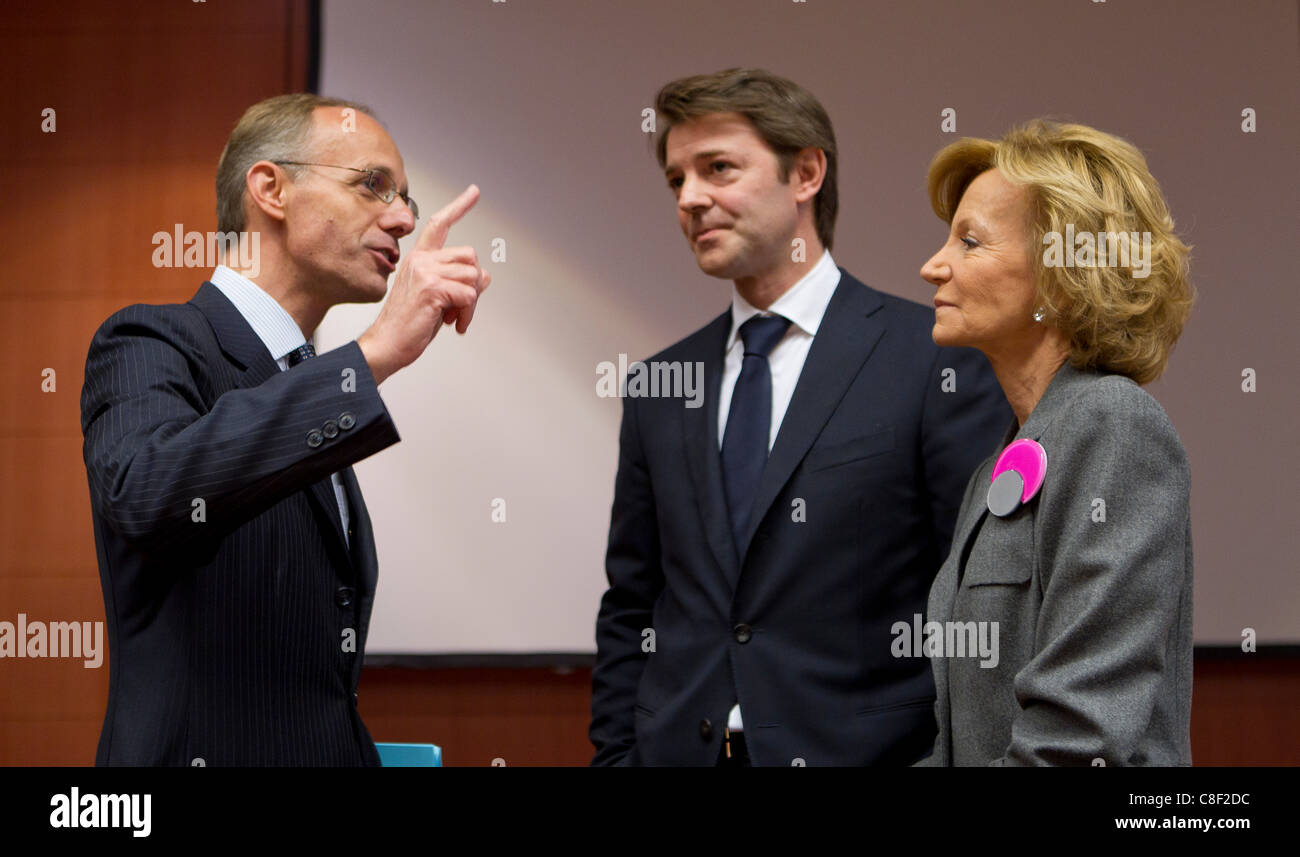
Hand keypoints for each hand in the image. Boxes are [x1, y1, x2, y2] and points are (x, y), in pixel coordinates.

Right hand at [358, 184, 491, 383]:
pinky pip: (469, 295)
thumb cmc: (409, 323)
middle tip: (461, 307)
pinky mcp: (432, 288)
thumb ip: (456, 280)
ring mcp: (425, 272)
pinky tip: (454, 324)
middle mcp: (421, 259)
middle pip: (470, 257)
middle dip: (474, 285)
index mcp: (419, 258)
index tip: (474, 191)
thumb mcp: (437, 296)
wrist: (387, 344)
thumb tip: (484, 276)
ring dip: (472, 303)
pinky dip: (468, 313)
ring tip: (456, 318)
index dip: (459, 206)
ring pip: (473, 276)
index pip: (440, 224)